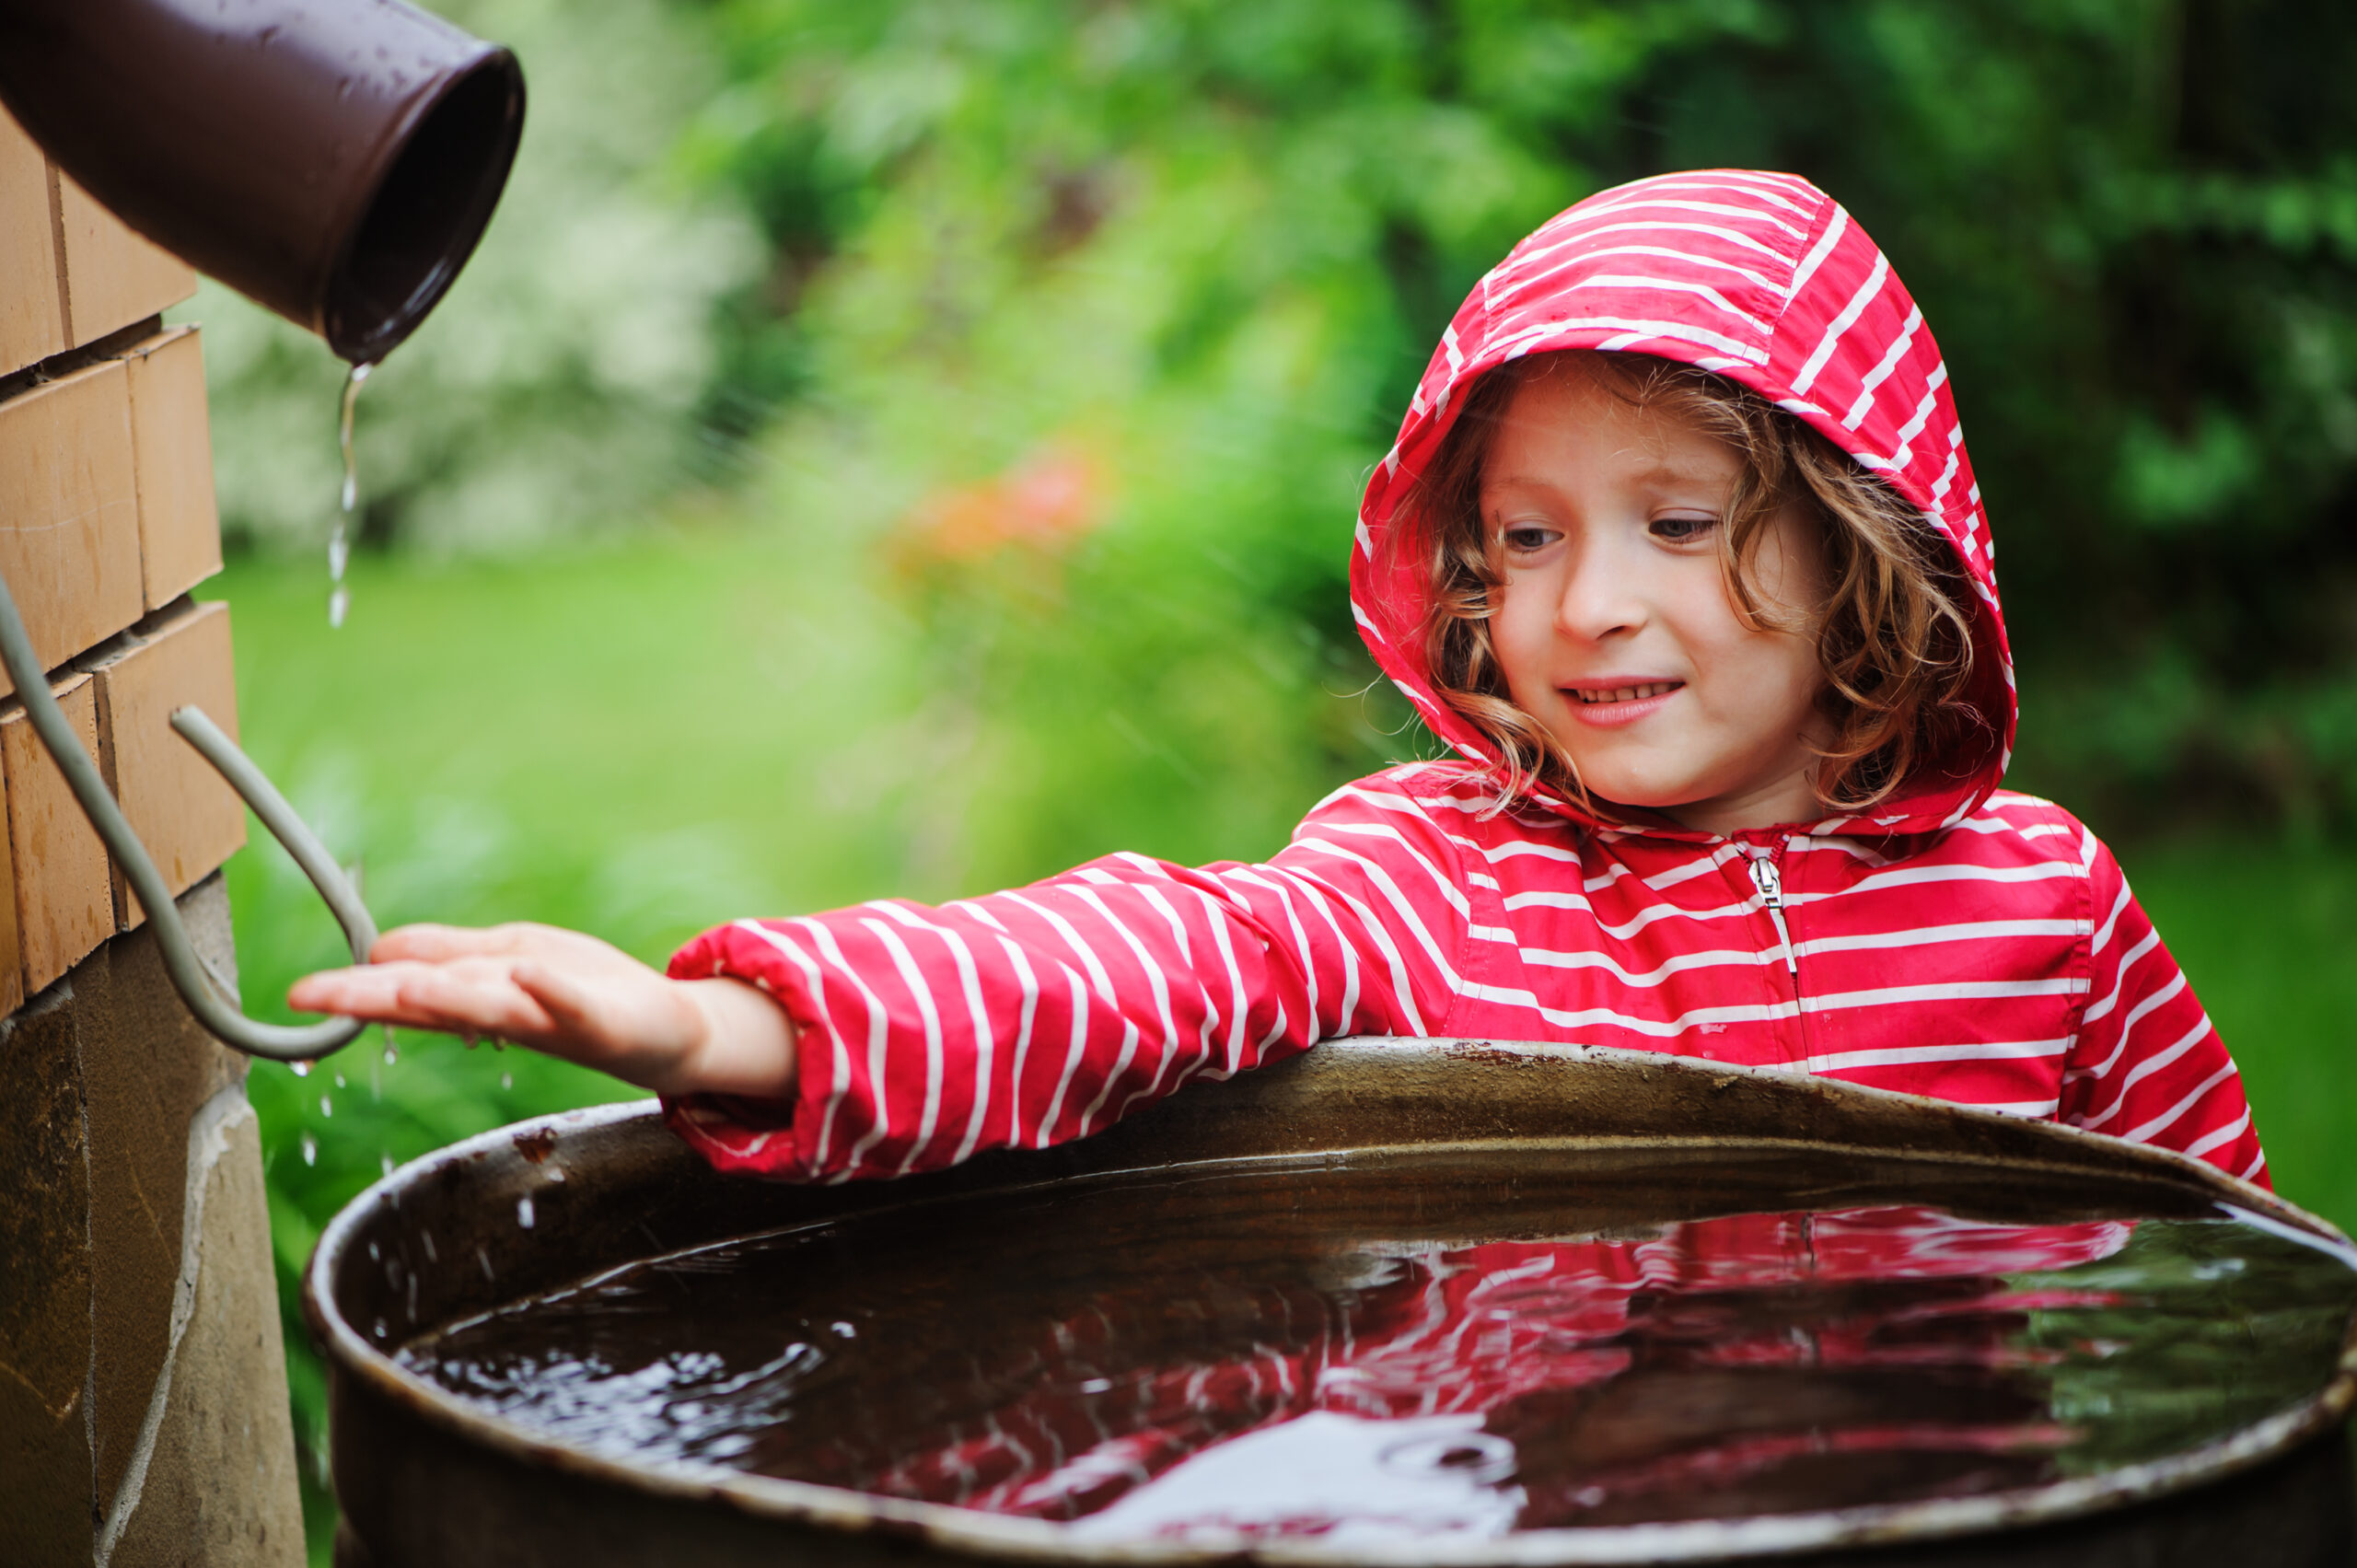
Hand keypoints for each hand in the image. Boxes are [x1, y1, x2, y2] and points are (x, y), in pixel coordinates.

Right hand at [287, 922, 797, 1096]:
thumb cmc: (588, 995)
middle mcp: (511, 1013)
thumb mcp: (509, 963)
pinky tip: (525, 973)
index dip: (354, 991)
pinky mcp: (604, 1021)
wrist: (673, 1034)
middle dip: (376, 999)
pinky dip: (550, 990)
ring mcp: (557, 1018)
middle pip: (437, 1004)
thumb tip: (377, 953)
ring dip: (448, 996)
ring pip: (493, 1007)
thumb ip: (449, 959)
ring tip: (399, 987)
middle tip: (313, 996)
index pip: (409, 990)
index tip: (295, 993)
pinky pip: (572, 1005)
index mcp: (484, 996)